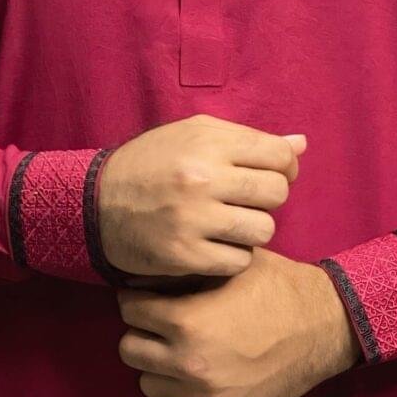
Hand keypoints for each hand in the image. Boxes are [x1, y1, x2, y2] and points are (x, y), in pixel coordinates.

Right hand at [97, 114, 304, 279]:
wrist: (95, 203)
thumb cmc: (151, 164)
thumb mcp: (193, 135)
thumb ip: (247, 139)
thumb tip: (301, 144)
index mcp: (208, 142)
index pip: (279, 156)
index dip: (285, 168)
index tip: (269, 176)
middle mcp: (203, 178)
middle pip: (276, 193)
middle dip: (268, 199)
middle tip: (246, 202)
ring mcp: (194, 219)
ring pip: (263, 231)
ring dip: (252, 230)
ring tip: (230, 224)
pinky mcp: (185, 255)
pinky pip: (238, 261)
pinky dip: (232, 255)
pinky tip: (214, 245)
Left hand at [116, 246, 362, 396]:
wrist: (324, 326)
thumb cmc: (277, 287)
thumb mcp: (230, 264)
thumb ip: (185, 269)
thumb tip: (145, 270)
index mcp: (186, 320)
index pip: (128, 309)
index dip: (138, 297)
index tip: (149, 294)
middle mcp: (188, 362)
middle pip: (129, 349)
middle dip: (142, 332)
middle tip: (161, 322)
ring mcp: (204, 394)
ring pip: (148, 383)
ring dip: (158, 365)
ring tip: (179, 348)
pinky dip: (179, 395)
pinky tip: (197, 374)